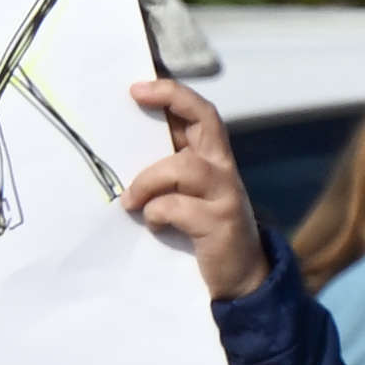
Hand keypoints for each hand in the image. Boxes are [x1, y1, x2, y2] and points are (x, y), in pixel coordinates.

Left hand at [127, 72, 262, 300]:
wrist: (240, 277)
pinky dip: (157, 214)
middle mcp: (223, 169)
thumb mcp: (187, 193)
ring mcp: (225, 194)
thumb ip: (167, 170)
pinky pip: (177, 207)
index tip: (137, 87)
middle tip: (136, 95)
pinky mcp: (220, 223)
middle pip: (206, 118)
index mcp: (213, 158)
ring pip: (184, 166)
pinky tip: (154, 226)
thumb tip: (124, 146)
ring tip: (129, 202)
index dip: (172, 93)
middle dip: (171, 99)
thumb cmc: (202, 230)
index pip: (200, 112)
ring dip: (147, 181)